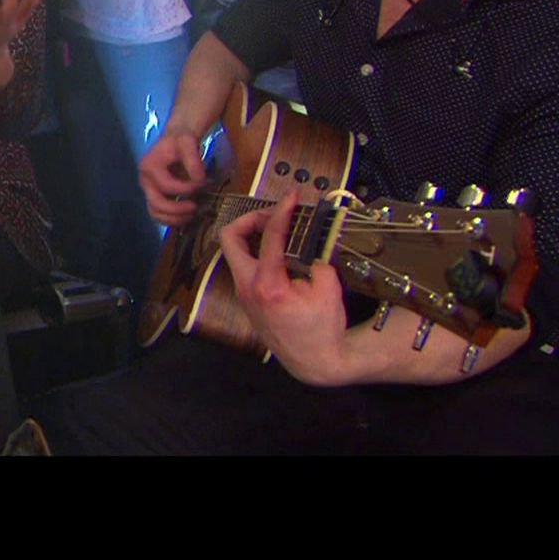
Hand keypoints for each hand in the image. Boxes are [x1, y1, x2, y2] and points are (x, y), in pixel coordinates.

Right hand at [138, 126, 208, 226]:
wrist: (175, 141)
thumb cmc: (181, 141)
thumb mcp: (188, 143)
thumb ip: (193, 160)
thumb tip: (199, 180)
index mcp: (149, 166)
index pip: (166, 185)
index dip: (185, 189)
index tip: (202, 184)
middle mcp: (144, 180)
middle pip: (156, 203)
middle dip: (177, 209)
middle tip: (195, 207)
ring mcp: (148, 190)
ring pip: (155, 213)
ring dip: (174, 218)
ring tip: (192, 214)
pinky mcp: (153, 197)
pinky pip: (159, 215)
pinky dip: (172, 220)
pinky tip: (186, 216)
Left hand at [218, 193, 351, 384]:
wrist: (314, 361)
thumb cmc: (322, 329)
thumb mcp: (328, 288)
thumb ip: (316, 257)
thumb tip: (309, 237)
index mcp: (268, 285)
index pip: (269, 236)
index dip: (281, 211)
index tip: (291, 199)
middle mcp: (248, 288)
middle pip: (229, 238)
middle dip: (248, 219)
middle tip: (272, 214)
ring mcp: (243, 295)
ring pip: (234, 253)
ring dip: (251, 235)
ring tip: (277, 229)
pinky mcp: (247, 299)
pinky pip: (244, 266)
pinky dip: (256, 252)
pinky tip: (277, 251)